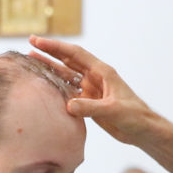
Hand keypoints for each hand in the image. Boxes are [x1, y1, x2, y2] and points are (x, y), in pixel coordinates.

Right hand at [27, 36, 172, 172]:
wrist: (142, 131)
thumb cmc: (134, 117)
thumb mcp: (113, 111)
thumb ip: (91, 108)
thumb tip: (69, 105)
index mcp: (102, 72)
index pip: (75, 54)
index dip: (56, 47)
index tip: (37, 42)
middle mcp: (95, 77)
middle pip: (68, 60)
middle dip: (49, 52)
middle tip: (30, 44)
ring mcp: (91, 89)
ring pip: (67, 75)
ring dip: (50, 68)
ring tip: (32, 61)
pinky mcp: (89, 102)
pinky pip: (69, 92)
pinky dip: (56, 87)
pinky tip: (44, 86)